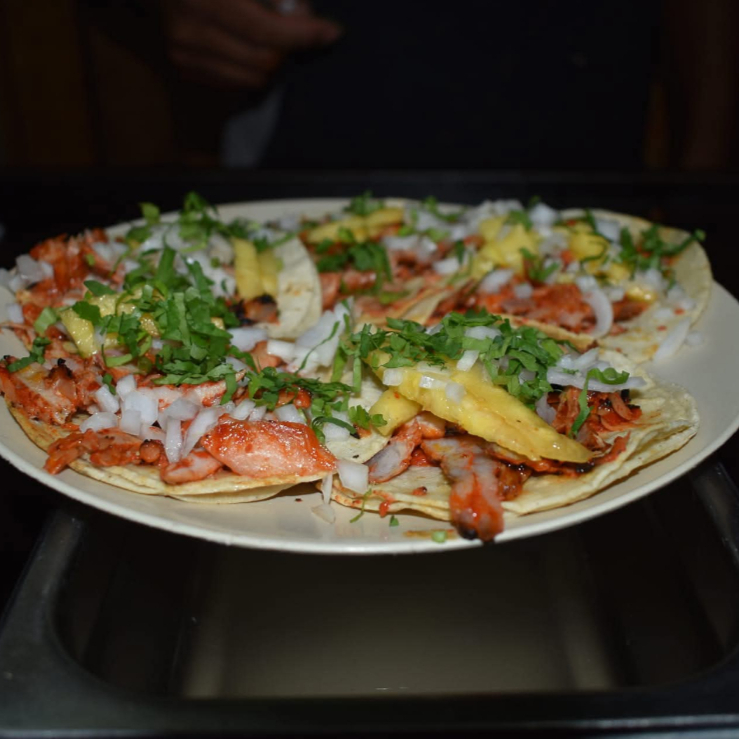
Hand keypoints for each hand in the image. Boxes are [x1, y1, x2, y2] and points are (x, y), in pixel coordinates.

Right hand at [164, 0, 341, 89]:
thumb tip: (306, 21)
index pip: (265, 31)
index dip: (302, 34)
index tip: (330, 32)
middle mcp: (189, 28)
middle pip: (263, 61)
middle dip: (290, 50)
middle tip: (302, 31)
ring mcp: (183, 51)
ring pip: (252, 78)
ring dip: (274, 61)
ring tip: (277, 38)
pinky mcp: (184, 66)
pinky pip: (236, 82)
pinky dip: (253, 68)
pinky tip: (255, 46)